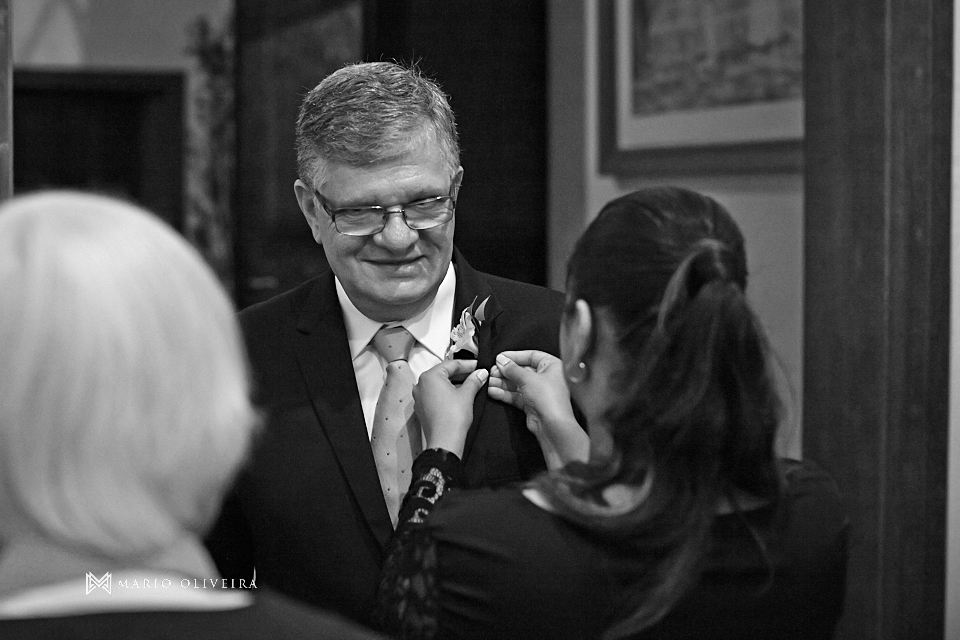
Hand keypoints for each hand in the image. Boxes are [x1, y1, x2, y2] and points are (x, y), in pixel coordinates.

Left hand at [413, 360, 488, 456]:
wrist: (445, 441)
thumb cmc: (453, 416)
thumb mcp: (467, 394)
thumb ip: (474, 380)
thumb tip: (481, 373)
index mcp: (430, 376)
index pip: (451, 364)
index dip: (468, 364)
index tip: (479, 366)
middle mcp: (421, 385)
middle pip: (444, 373)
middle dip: (461, 374)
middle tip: (477, 374)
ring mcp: (419, 397)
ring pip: (439, 385)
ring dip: (455, 383)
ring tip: (471, 384)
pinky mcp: (422, 409)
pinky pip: (435, 395)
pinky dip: (447, 393)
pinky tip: (460, 396)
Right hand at [488, 351, 588, 468]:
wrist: (552, 426)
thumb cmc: (550, 400)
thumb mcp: (528, 378)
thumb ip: (512, 369)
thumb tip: (502, 360)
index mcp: (552, 366)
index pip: (531, 355)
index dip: (514, 356)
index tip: (500, 357)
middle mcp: (546, 378)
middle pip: (522, 370)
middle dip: (505, 371)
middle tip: (492, 371)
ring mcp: (538, 391)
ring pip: (517, 384)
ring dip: (502, 382)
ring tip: (489, 381)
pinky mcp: (531, 404)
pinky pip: (515, 395)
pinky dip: (504, 393)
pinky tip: (493, 391)